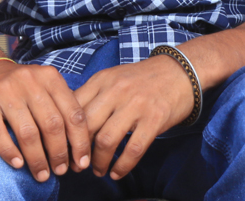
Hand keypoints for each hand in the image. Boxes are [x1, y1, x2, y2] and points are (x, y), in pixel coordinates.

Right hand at [0, 60, 90, 181]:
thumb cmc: (21, 86)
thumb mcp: (45, 86)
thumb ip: (62, 106)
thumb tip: (80, 146)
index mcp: (50, 77)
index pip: (73, 112)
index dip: (80, 141)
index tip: (81, 162)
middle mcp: (29, 80)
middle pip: (52, 124)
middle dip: (59, 153)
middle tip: (60, 171)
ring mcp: (5, 90)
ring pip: (27, 132)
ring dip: (37, 159)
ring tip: (42, 174)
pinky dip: (9, 152)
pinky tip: (18, 165)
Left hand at [74, 53, 196, 179]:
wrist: (180, 71)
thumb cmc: (143, 78)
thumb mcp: (114, 77)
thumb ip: (93, 95)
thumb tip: (69, 123)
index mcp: (102, 79)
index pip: (74, 109)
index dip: (65, 134)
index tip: (64, 149)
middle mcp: (116, 90)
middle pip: (86, 127)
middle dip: (78, 152)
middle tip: (78, 164)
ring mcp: (136, 104)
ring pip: (106, 141)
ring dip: (98, 162)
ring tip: (98, 170)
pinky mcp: (154, 118)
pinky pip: (133, 150)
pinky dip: (122, 166)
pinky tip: (117, 173)